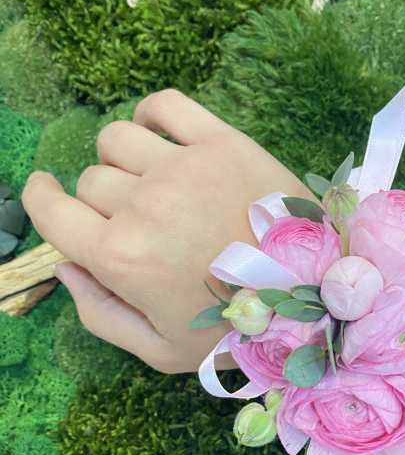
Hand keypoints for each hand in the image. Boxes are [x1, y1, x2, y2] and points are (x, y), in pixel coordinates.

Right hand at [22, 89, 310, 372]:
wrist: (315, 294)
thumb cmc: (236, 328)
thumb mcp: (160, 350)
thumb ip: (100, 314)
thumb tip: (66, 268)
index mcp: (121, 258)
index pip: (51, 211)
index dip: (39, 199)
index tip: (44, 191)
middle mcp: (143, 205)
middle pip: (91, 180)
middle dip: (102, 201)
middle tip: (139, 220)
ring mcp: (184, 167)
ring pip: (116, 139)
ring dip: (120, 158)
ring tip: (148, 178)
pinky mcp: (223, 142)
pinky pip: (167, 104)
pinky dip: (151, 112)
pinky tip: (158, 132)